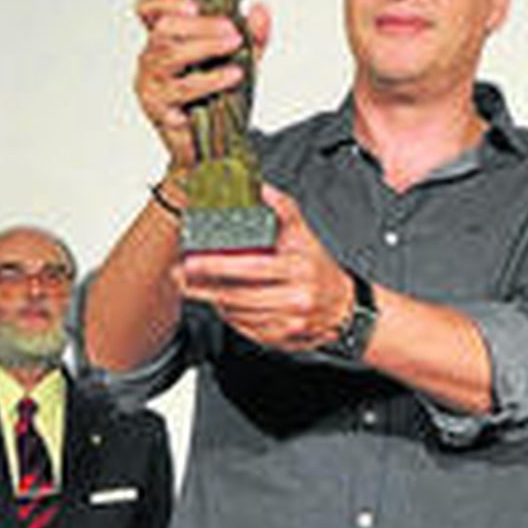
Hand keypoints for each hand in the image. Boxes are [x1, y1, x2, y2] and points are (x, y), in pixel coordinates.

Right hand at [134, 0, 270, 165]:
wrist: (211, 150)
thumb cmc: (217, 102)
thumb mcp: (241, 63)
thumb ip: (252, 37)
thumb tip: (261, 10)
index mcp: (165, 42)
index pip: (148, 11)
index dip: (164, 1)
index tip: (194, 4)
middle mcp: (152, 58)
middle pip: (164, 29)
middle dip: (200, 25)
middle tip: (231, 30)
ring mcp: (151, 82)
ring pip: (169, 55)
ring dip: (205, 46)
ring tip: (235, 45)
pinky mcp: (157, 107)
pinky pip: (181, 89)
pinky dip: (210, 80)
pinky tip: (232, 76)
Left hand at [177, 184, 355, 352]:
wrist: (346, 307)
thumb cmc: (320, 268)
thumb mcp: (305, 235)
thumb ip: (283, 209)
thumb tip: (262, 188)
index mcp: (298, 269)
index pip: (251, 267)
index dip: (218, 266)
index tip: (193, 261)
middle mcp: (297, 298)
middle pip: (239, 296)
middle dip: (203, 288)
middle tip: (181, 277)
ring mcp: (291, 322)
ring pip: (240, 314)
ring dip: (213, 302)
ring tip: (196, 288)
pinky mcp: (285, 339)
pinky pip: (248, 330)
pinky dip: (231, 318)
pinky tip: (223, 305)